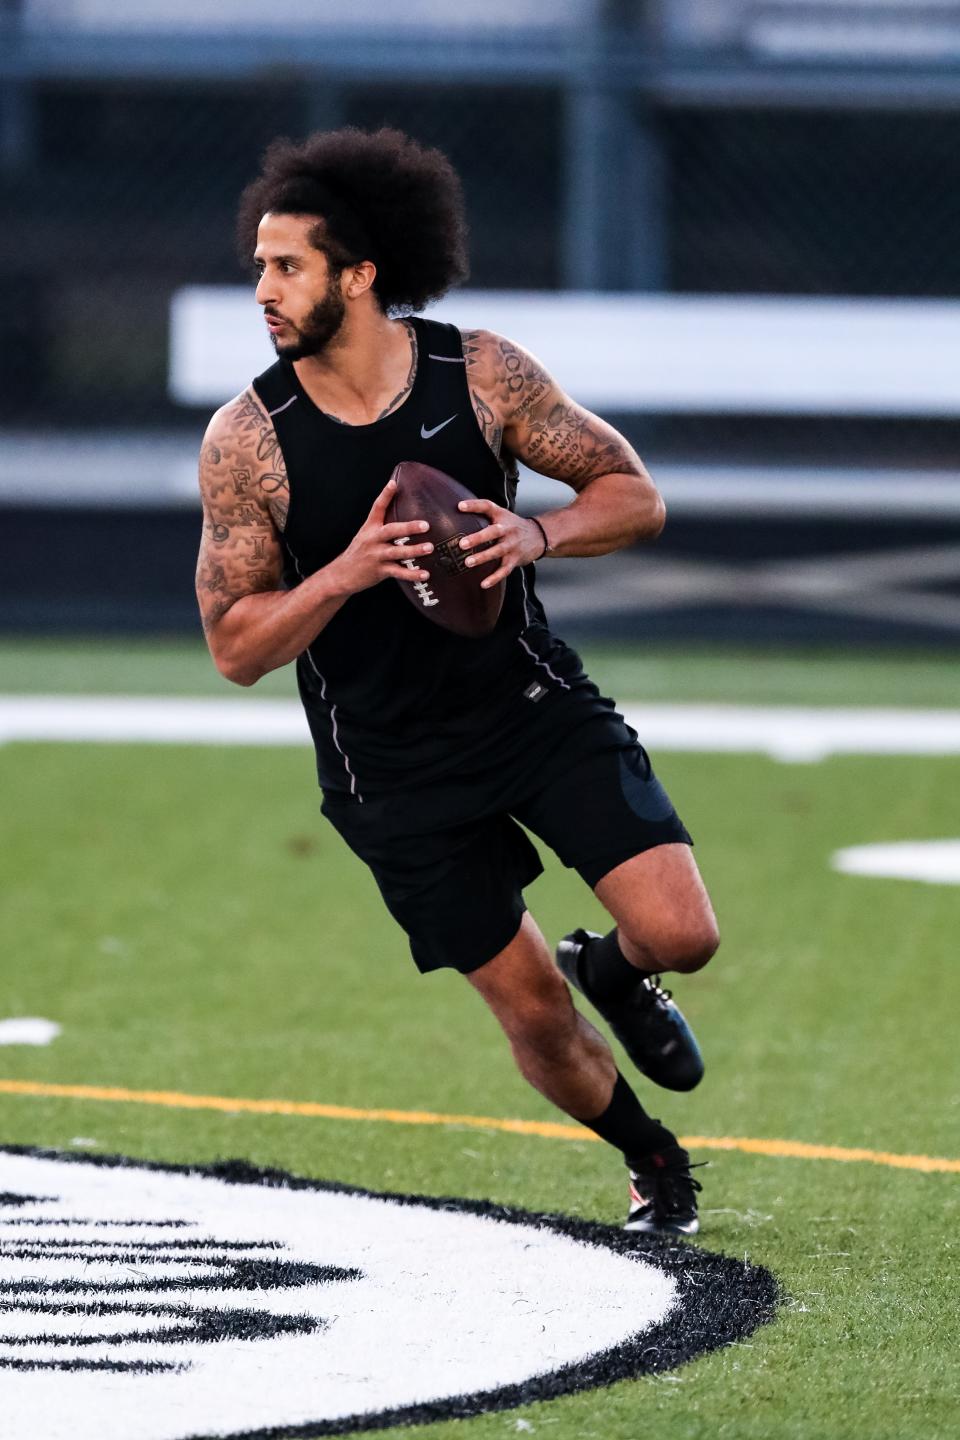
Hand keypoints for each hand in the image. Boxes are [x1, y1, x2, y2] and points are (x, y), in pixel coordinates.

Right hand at [330, 477, 433, 594]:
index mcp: (370, 528)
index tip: (393, 484)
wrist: (342, 574)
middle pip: (390, 531)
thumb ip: (381, 527)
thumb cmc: (359, 553)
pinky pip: (398, 572)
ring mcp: (376, 556)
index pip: (377, 508)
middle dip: (408, 527)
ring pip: (396, 552)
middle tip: (425, 525)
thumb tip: (403, 519)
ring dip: (414, 550)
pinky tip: (425, 574)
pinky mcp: (380, 571)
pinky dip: (412, 574)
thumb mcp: (365, 535)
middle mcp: (372, 540)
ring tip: (429, 547)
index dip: (385, 495)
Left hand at [456, 499, 546, 589]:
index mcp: (502, 516)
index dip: (474, 505)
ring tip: (468, 563)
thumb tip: (457, 511)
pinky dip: (494, 578)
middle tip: (462, 544)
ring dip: (483, 557)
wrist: (538, 536)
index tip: (460, 506)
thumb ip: (484, 514)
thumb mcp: (502, 515)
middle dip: (478, 538)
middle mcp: (508, 529)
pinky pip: (504, 570)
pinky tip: (483, 584)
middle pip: (493, 532)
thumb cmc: (512, 526)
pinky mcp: (515, 559)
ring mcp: (512, 545)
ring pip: (498, 551)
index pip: (487, 506)